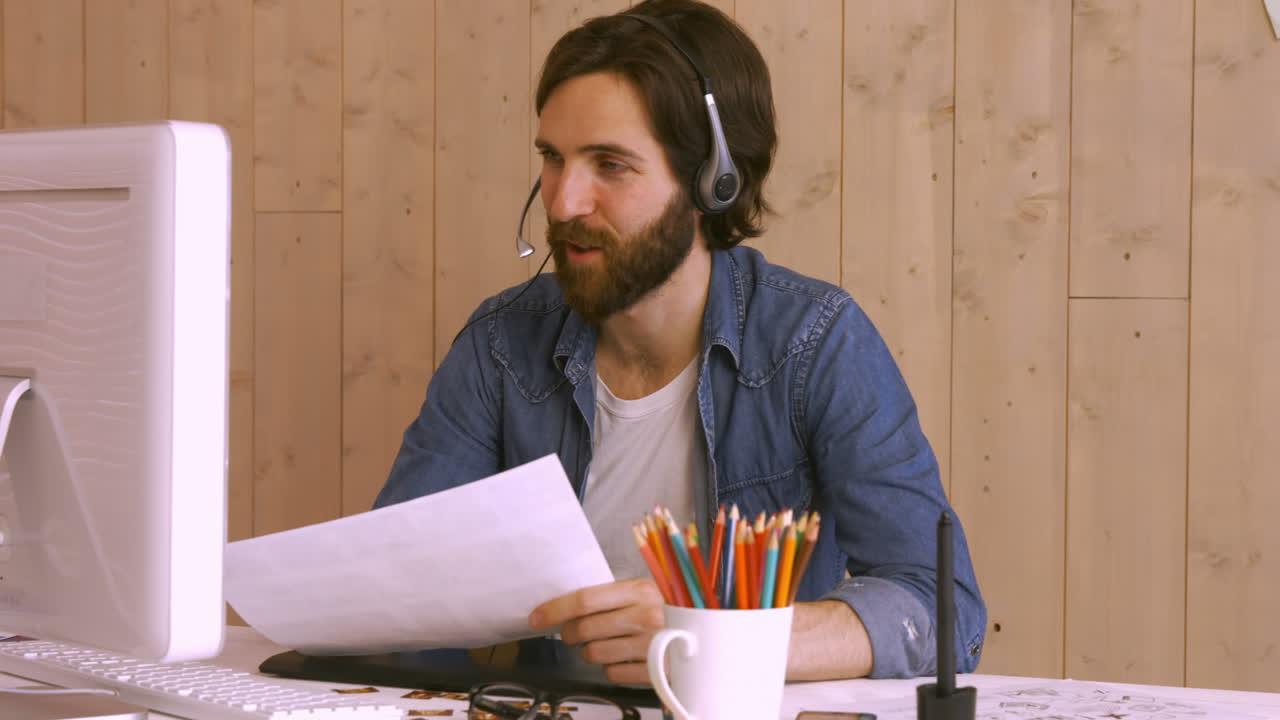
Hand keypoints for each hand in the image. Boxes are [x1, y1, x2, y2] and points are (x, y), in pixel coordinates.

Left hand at [528, 577, 664, 683]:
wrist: (702, 635)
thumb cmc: (666, 611)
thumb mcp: (642, 592)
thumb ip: (609, 596)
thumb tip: (565, 605)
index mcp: (640, 590)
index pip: (585, 599)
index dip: (556, 609)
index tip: (538, 617)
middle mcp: (646, 616)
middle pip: (583, 628)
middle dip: (570, 632)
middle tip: (574, 631)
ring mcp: (650, 646)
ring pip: (592, 653)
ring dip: (590, 650)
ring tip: (607, 642)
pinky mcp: (653, 671)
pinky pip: (611, 672)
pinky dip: (611, 666)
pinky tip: (623, 655)